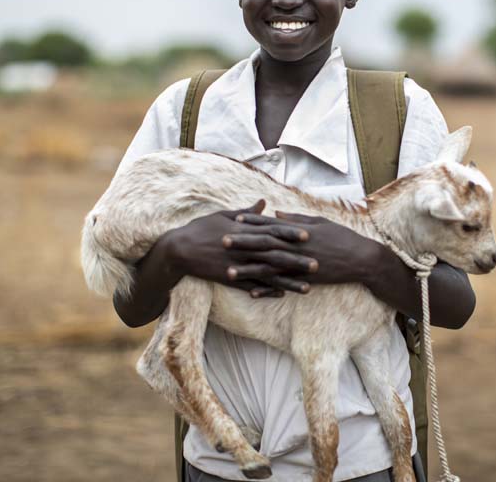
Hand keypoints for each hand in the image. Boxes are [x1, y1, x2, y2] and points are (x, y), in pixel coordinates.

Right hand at [164, 200, 318, 297]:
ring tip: (307, 287)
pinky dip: (267, 291)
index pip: (270, 230)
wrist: (177, 250)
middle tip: (318, 263)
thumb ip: (247, 212)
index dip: (290, 232)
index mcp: (242, 230)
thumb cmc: (201, 229)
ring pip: (267, 274)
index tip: (308, 234)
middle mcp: (242, 248)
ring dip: (288, 281)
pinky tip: (282, 295)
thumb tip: (264, 202)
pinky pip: (252, 286)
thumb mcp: (223, 215)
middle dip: (296, 260)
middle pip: (274, 254)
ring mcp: (236, 265)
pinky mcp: (229, 279)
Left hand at [227, 210, 379, 288]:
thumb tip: (276, 212)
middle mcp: (296, 247)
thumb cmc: (342, 237)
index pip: (272, 224)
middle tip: (222, 240)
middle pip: (265, 244)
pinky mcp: (305, 279)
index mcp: (299, 231)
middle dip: (243, 242)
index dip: (253, 221)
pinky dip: (267, 289)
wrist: (361, 259)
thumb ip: (296, 218)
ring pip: (269, 267)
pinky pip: (281, 285)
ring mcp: (300, 264)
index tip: (235, 218)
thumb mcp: (319, 222)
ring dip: (248, 269)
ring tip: (228, 271)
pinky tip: (251, 292)